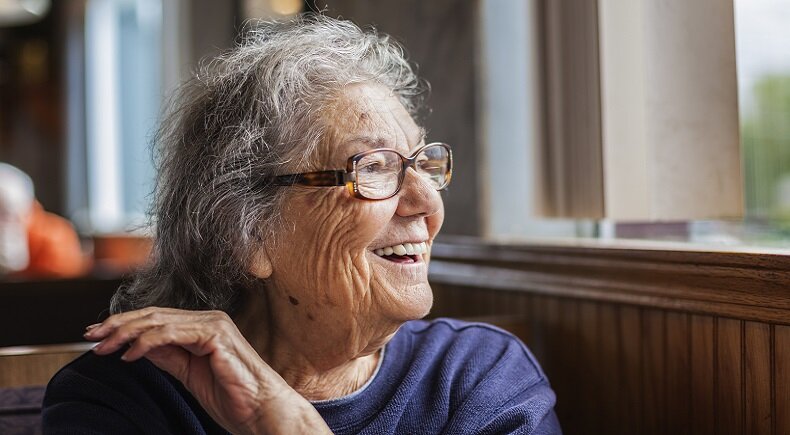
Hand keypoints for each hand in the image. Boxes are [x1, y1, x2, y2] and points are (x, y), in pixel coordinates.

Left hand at [84, 307, 330, 434]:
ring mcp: (213, 324)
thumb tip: (137, 345)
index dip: (125, 324)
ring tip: (104, 348)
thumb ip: (168, 356)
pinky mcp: (216, 335)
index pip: (157, 318)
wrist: (261, 410)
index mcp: (204, 326)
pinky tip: (129, 355)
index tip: (97, 335)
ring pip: (159, 321)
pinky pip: (172, 333)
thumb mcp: (190, 374)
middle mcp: (209, 319)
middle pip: (154, 315)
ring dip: (126, 333)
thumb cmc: (233, 396)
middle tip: (92, 336)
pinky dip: (146, 342)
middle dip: (118, 325)